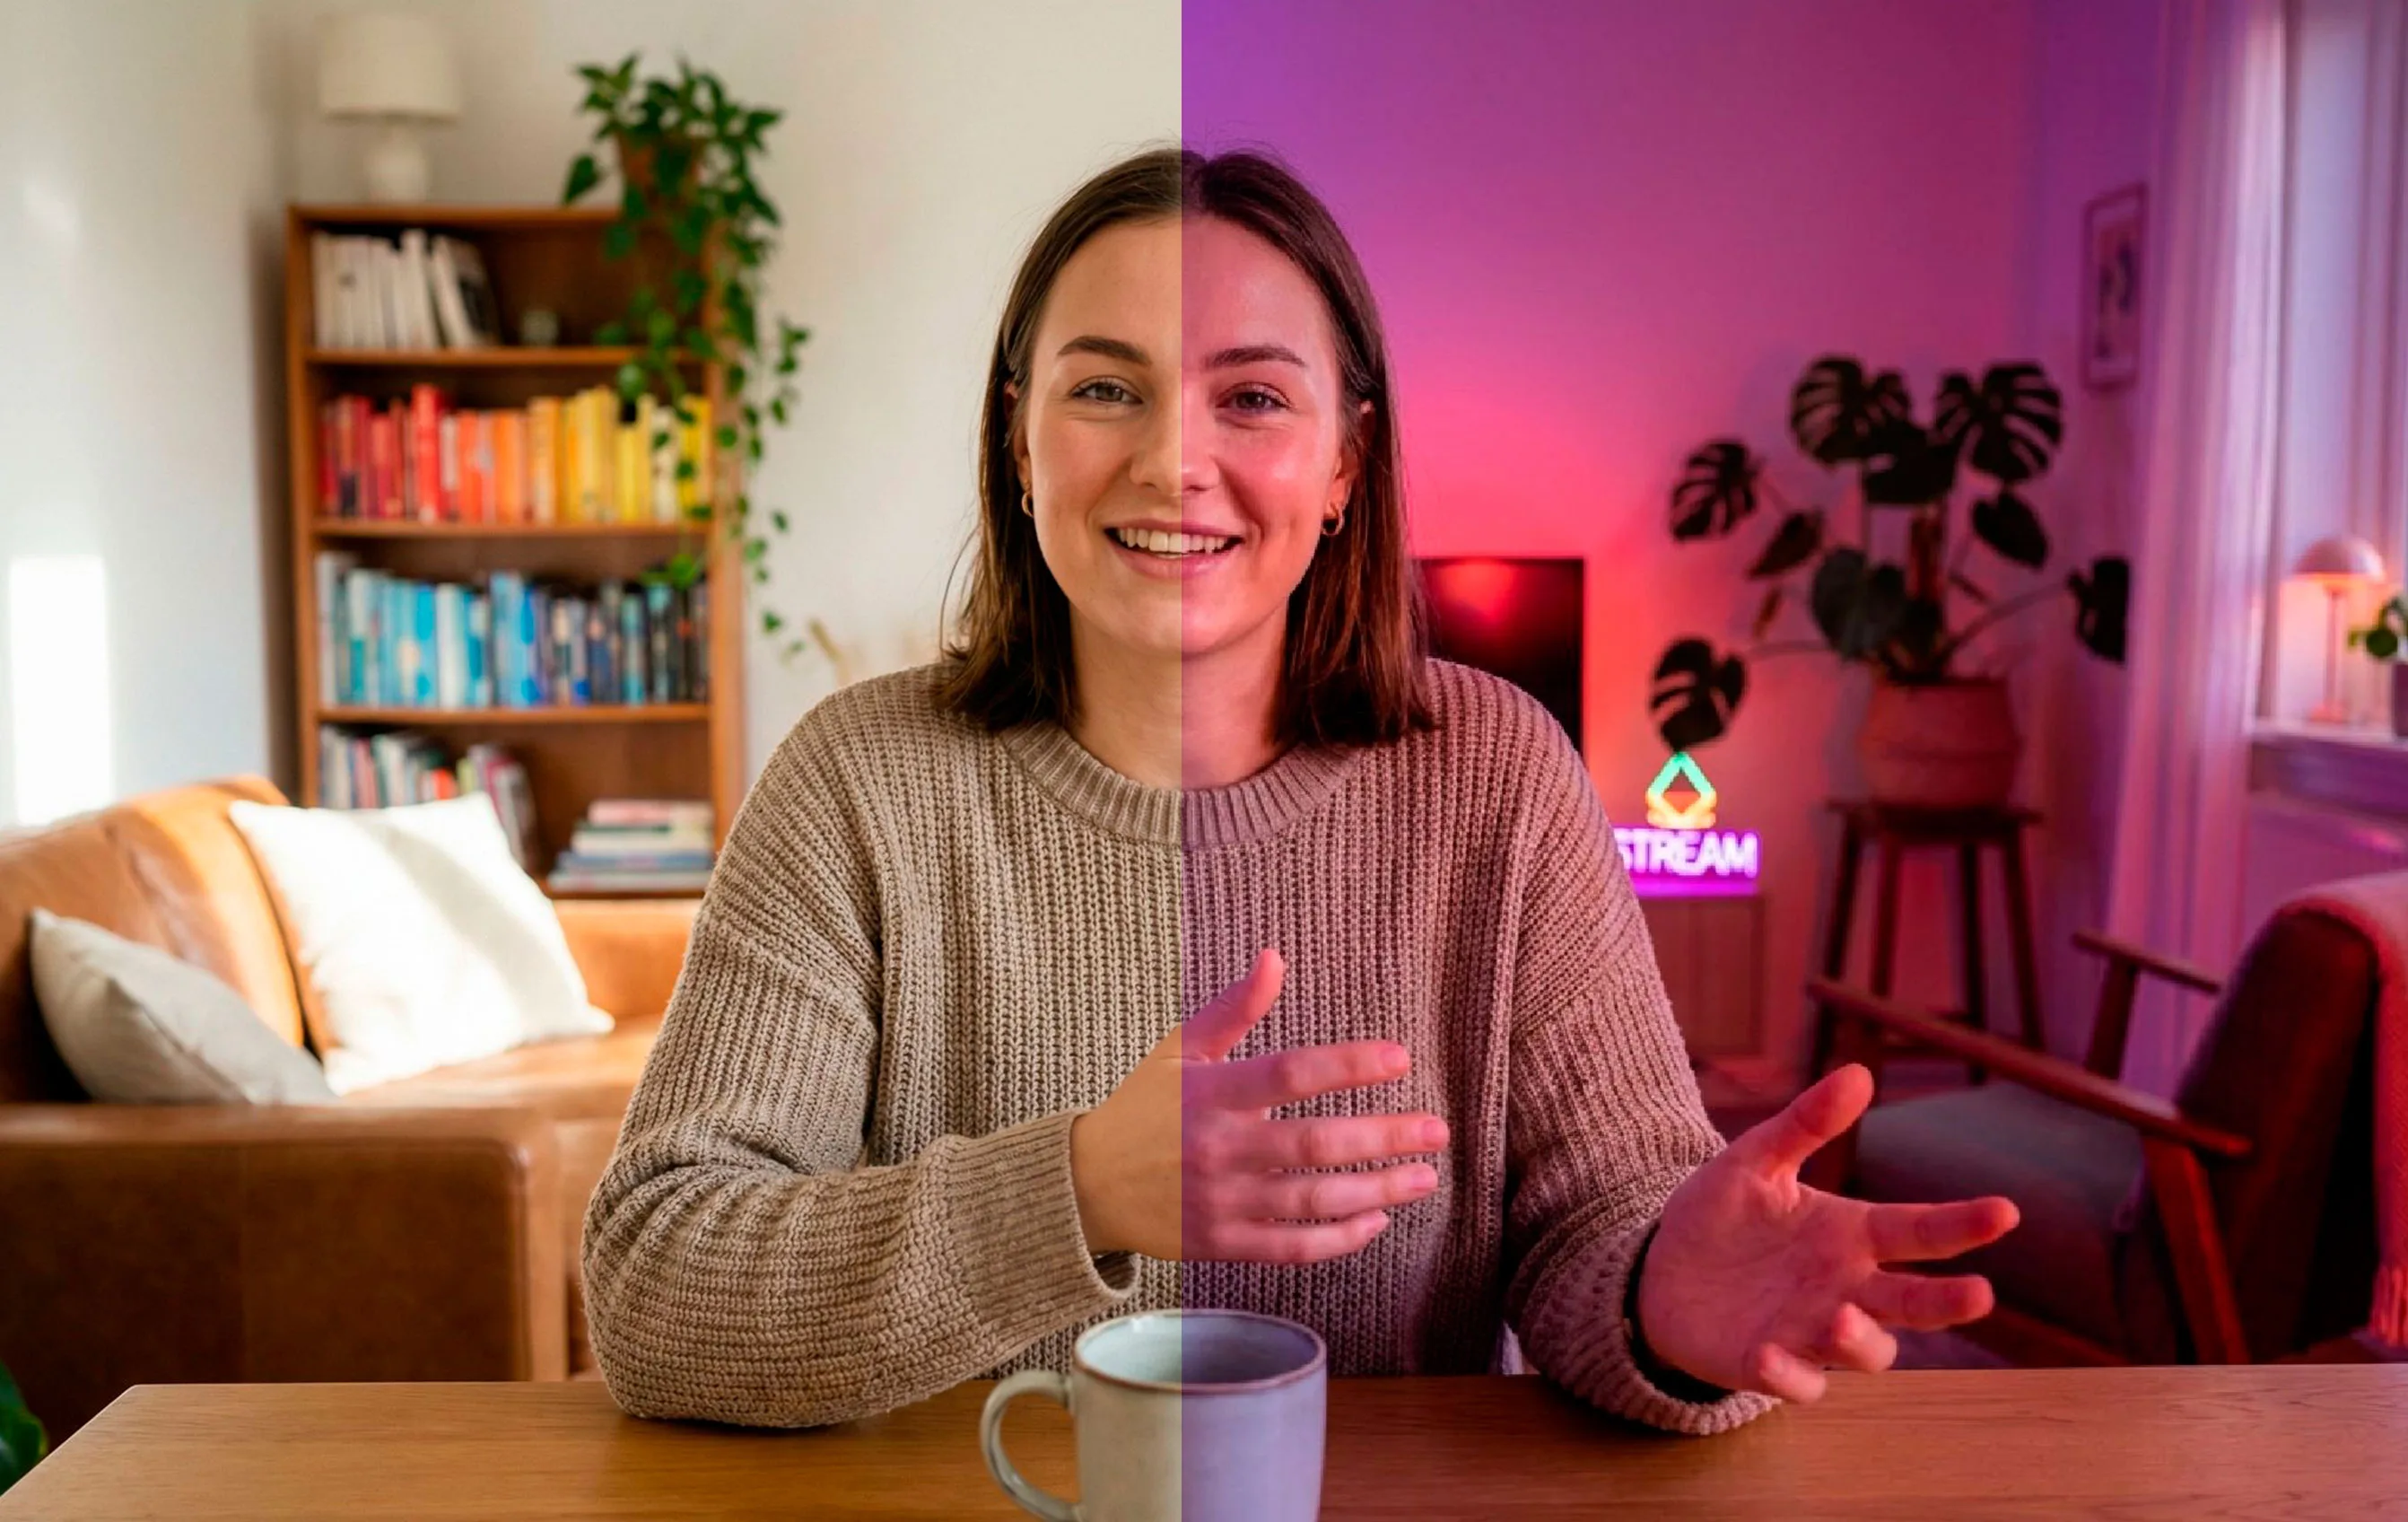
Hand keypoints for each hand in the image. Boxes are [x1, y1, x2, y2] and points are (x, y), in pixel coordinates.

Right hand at [1069, 947, 1449, 1261]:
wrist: (1087, 1185)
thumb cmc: (1146, 1108)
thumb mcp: (1181, 1050)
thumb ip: (1233, 1008)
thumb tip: (1275, 956)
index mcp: (1212, 1093)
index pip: (1290, 1075)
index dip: (1347, 1066)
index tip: (1399, 1059)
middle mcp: (1220, 1148)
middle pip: (1314, 1144)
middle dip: (1383, 1138)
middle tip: (1436, 1131)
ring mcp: (1222, 1202)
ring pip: (1313, 1201)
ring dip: (1377, 1191)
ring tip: (1423, 1178)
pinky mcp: (1223, 1245)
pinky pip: (1293, 1248)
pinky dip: (1339, 1239)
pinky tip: (1376, 1220)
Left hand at [1634, 1063, 2018, 1401]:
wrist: (1661, 1272)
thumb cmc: (1723, 1217)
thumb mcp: (1756, 1161)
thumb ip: (1805, 1123)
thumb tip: (1858, 1072)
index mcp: (1851, 1235)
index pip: (1918, 1230)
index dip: (1962, 1223)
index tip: (2005, 1211)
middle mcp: (1846, 1289)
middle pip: (1913, 1303)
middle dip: (1947, 1302)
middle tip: (1980, 1293)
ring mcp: (1812, 1333)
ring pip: (1866, 1351)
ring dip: (1860, 1340)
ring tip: (1838, 1317)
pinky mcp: (1770, 1367)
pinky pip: (1795, 1383)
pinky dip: (1789, 1374)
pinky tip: (1770, 1355)